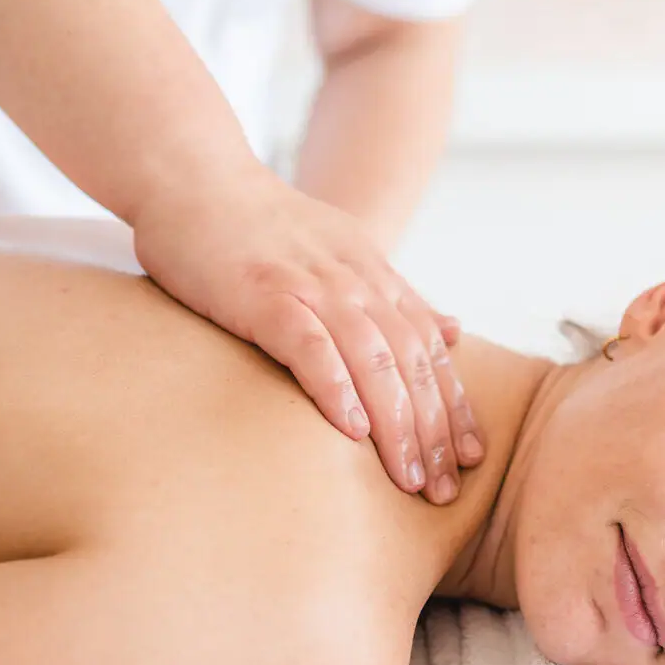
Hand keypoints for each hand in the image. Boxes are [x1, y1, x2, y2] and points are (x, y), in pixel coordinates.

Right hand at [129, 167, 483, 502]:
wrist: (194, 175)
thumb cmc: (260, 227)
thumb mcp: (344, 253)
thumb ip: (395, 298)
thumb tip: (453, 332)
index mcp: (376, 277)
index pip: (430, 350)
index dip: (454, 405)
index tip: (471, 457)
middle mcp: (355, 282)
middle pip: (411, 363)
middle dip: (434, 430)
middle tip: (446, 490)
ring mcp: (311, 286)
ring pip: (373, 359)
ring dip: (397, 423)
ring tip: (410, 478)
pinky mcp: (264, 292)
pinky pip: (310, 344)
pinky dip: (335, 386)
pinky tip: (352, 430)